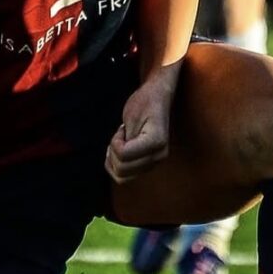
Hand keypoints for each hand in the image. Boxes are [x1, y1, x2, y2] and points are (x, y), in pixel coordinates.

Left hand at [105, 66, 179, 182]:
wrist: (158, 97)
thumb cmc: (145, 102)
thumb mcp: (131, 116)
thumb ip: (126, 141)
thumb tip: (119, 160)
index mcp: (156, 141)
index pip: (123, 155)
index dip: (114, 143)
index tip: (122, 129)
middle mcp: (159, 155)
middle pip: (122, 170)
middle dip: (113, 153)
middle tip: (120, 135)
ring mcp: (155, 162)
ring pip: (123, 177)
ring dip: (114, 161)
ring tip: (120, 142)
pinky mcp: (148, 164)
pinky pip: (125, 176)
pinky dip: (116, 165)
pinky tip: (119, 150)